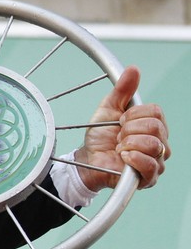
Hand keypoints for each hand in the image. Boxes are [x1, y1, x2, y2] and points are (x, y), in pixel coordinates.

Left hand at [75, 65, 168, 191]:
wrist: (87, 158)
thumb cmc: (100, 135)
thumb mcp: (109, 108)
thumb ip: (122, 90)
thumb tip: (133, 69)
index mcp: (154, 126)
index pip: (155, 112)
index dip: (133, 114)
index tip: (119, 121)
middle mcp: (161, 144)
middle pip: (156, 128)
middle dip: (129, 129)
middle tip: (118, 136)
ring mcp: (156, 163)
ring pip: (154, 145)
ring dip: (128, 144)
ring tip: (119, 147)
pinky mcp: (148, 179)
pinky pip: (150, 166)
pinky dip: (132, 158)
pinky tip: (122, 156)